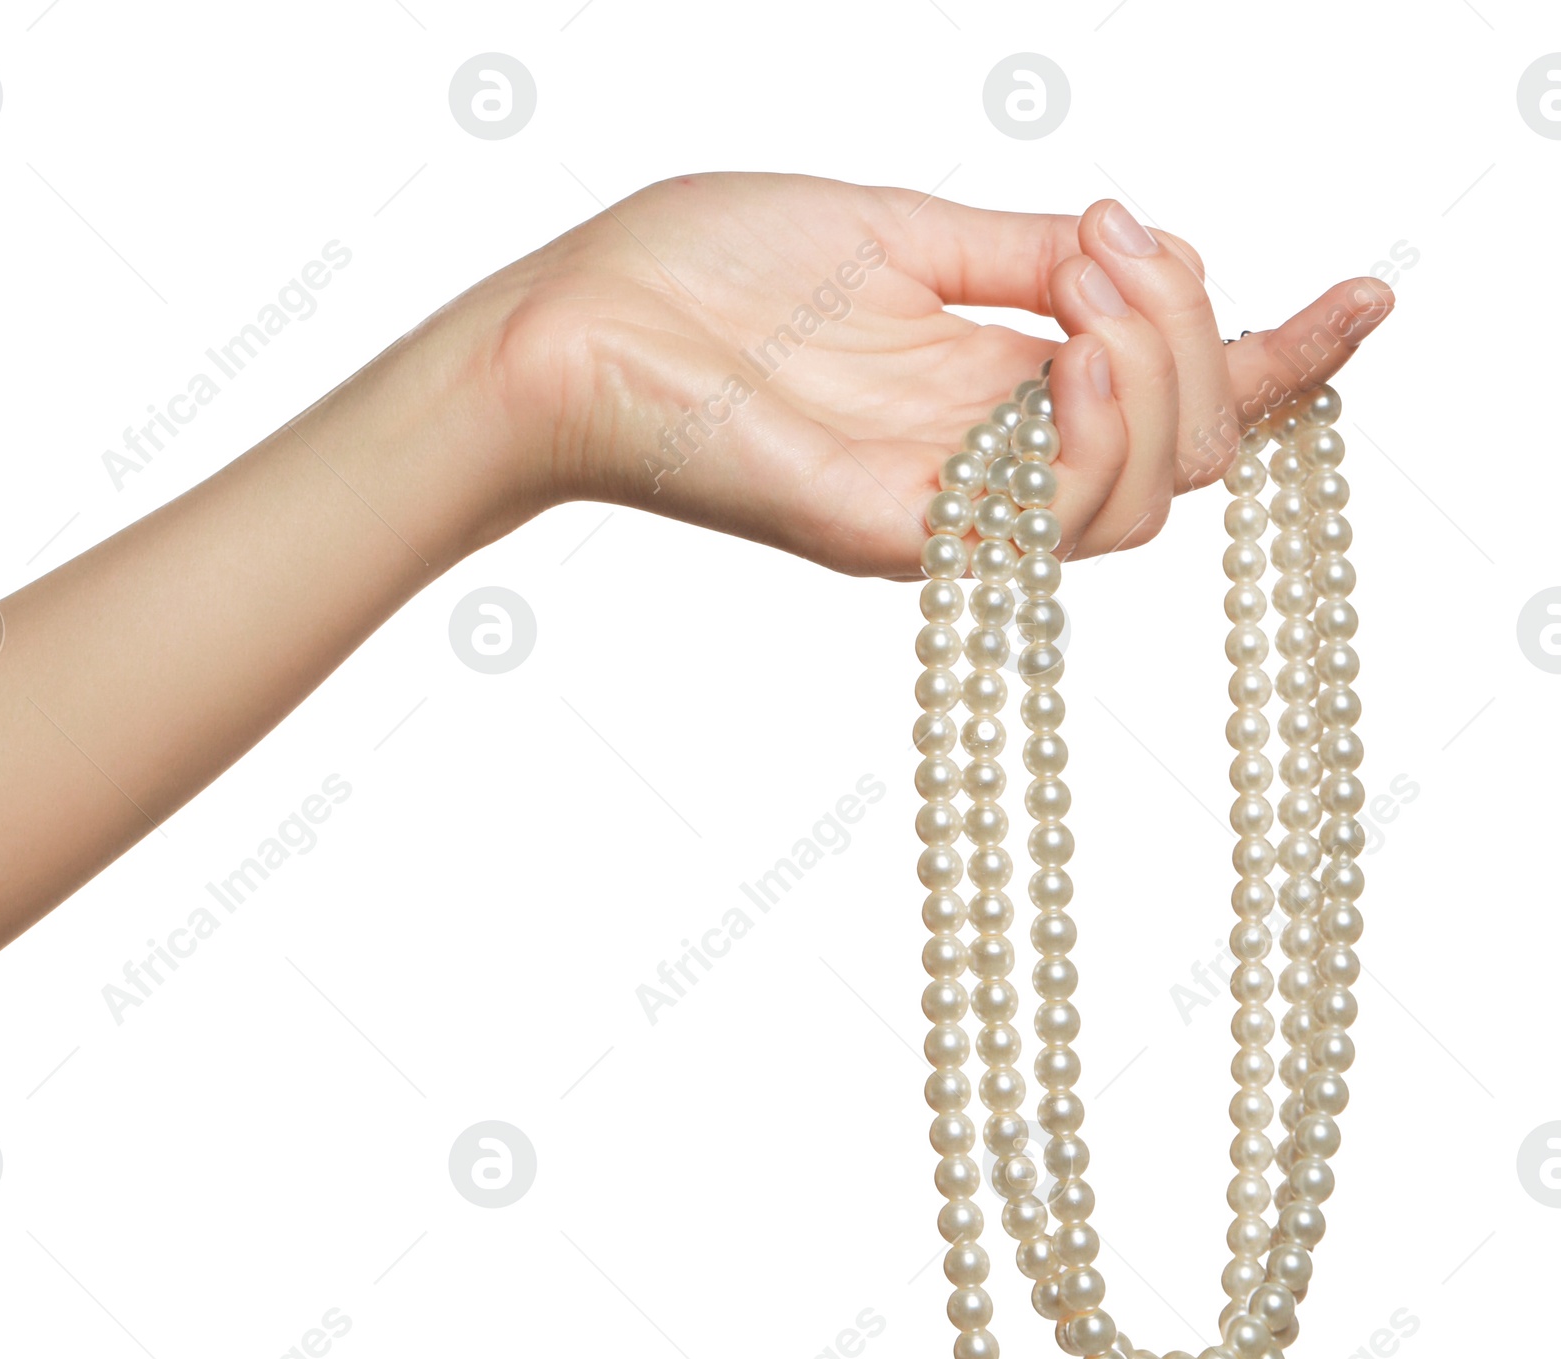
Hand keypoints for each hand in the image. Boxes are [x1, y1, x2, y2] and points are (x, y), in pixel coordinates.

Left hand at [469, 173, 1393, 576]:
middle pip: (1185, 459)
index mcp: (995, 391)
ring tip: (1086, 273)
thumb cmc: (708, 273)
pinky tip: (1065, 349)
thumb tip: (1133, 240)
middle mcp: (988, 465)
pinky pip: (1048, 528)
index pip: (1172, 403)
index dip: (1279, 362)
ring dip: (1156, 370)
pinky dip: (1095, 433)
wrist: (580, 326)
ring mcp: (948, 513)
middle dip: (1200, 334)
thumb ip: (1022, 257)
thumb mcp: (901, 233)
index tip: (1364, 299)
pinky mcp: (896, 539)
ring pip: (1142, 501)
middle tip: (1116, 240)